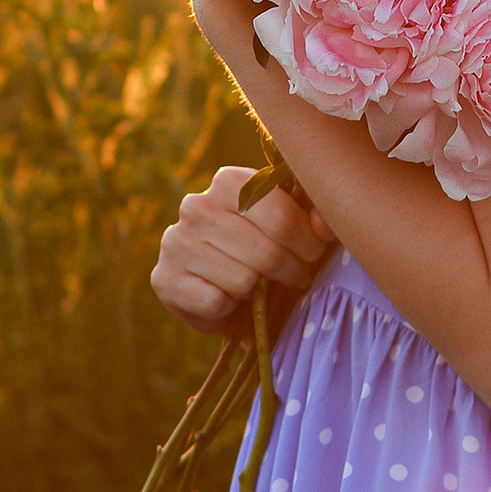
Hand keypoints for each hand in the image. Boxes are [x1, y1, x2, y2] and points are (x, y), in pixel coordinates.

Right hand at [152, 164, 335, 339]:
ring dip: (258, 293)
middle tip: (296, 277)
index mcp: (228, 181)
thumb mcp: (290, 222)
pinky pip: (216, 303)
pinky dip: (230, 310)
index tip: (313, 255)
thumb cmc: (261, 245)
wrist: (213, 282)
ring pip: (243, 281)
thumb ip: (313, 216)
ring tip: (257, 286)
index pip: (282, 216)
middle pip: (265, 252)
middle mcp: (196, 206)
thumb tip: (325, 227)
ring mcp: (175, 242)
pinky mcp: (164, 280)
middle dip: (291, 272)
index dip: (308, 244)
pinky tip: (228, 299)